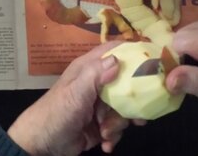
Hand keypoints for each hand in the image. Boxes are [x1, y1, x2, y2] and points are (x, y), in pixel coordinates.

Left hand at [8, 41, 129, 154]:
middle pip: (127, 84)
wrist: (42, 146)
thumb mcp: (76, 92)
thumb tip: (118, 58)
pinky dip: (114, 137)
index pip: (114, 51)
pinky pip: (118, 127)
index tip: (155, 62)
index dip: (134, 53)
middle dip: (131, 102)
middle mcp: (96, 84)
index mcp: (88, 69)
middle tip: (136, 116)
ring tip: (105, 132)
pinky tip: (106, 144)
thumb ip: (96, 74)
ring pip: (124, 108)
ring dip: (118, 124)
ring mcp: (99, 105)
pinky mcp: (100, 125)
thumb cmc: (56, 113)